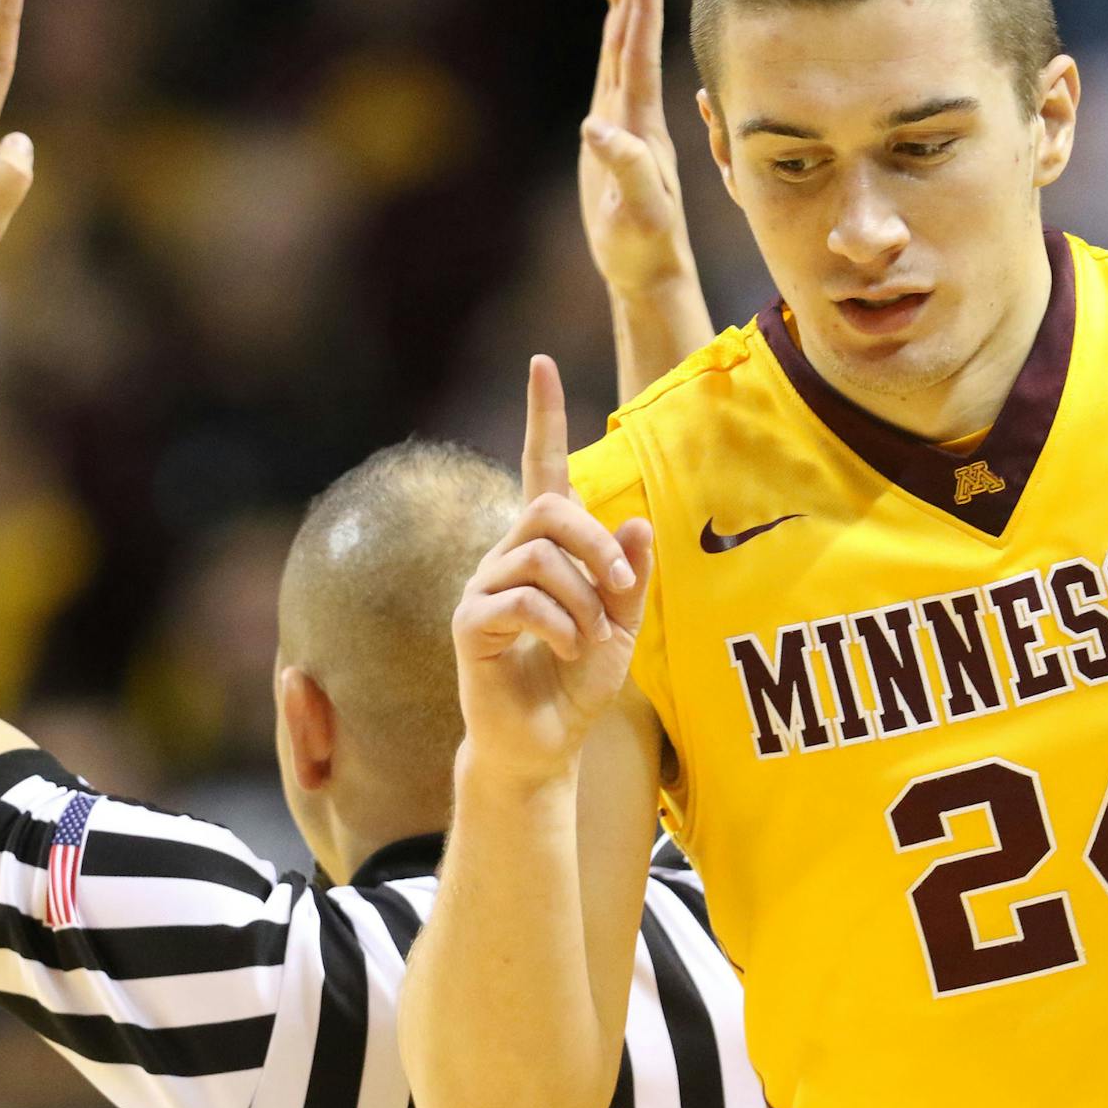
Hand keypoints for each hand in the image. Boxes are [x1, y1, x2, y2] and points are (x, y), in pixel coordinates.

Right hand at [452, 356, 654, 779]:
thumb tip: (636, 525)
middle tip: (623, 588)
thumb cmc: (577, 682)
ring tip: (592, 638)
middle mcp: (508, 555)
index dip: (544, 417)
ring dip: (583, 597)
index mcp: (546, 548)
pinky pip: (522, 599)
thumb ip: (630, 578)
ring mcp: (484, 586)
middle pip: (549, 506)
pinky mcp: (471, 623)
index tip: (542, 364)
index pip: (543, 469)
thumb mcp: (623, 628)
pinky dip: (561, 625)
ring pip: (540, 555)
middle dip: (596, 542)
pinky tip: (569, 651)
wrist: (544, 743)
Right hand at [579, 0, 695, 298]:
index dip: (643, 10)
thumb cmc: (643, 246)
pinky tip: (610, 32)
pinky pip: (611, 80)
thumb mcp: (638, 211)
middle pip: (634, 43)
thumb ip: (626, 168)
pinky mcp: (613, 139)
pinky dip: (610, 48)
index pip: (641, 57)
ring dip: (623, 11)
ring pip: (622, 56)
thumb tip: (595, 128)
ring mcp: (625, 125)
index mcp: (642, 127)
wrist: (647, 269)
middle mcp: (637, 117)